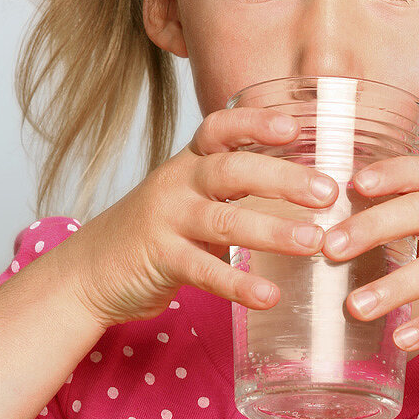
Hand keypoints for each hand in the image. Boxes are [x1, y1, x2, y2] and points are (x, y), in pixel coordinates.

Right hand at [67, 107, 337, 327]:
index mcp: (191, 163)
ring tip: (314, 241)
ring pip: (224, 220)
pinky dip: (239, 285)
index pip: (220, 128)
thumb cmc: (160, 230)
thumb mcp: (192, 195)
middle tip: (328, 192)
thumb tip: (311, 183)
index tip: (295, 127)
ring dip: (273, 231)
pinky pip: (204, 271)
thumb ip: (237, 185)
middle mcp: (178, 183)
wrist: (91, 270)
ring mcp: (167, 220)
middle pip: (231, 170)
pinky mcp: (160, 260)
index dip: (256, 122)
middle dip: (283, 178)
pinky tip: (269, 296)